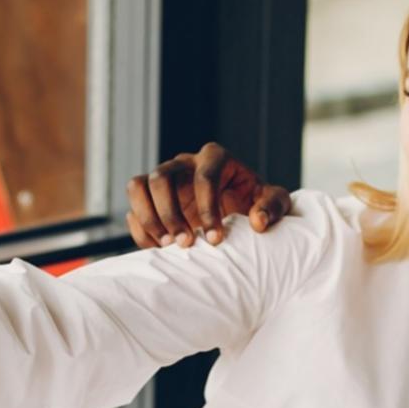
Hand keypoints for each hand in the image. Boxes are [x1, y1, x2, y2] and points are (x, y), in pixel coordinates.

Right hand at [125, 142, 292, 249]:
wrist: (237, 212)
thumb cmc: (256, 202)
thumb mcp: (274, 201)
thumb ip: (273, 206)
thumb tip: (258, 221)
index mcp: (214, 158)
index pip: (203, 176)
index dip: (207, 208)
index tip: (216, 239)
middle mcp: (183, 164)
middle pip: (161, 177)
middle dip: (170, 213)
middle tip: (185, 244)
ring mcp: (163, 180)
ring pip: (138, 186)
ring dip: (148, 218)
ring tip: (167, 246)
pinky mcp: (150, 200)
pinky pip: (133, 210)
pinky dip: (141, 231)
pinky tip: (159, 249)